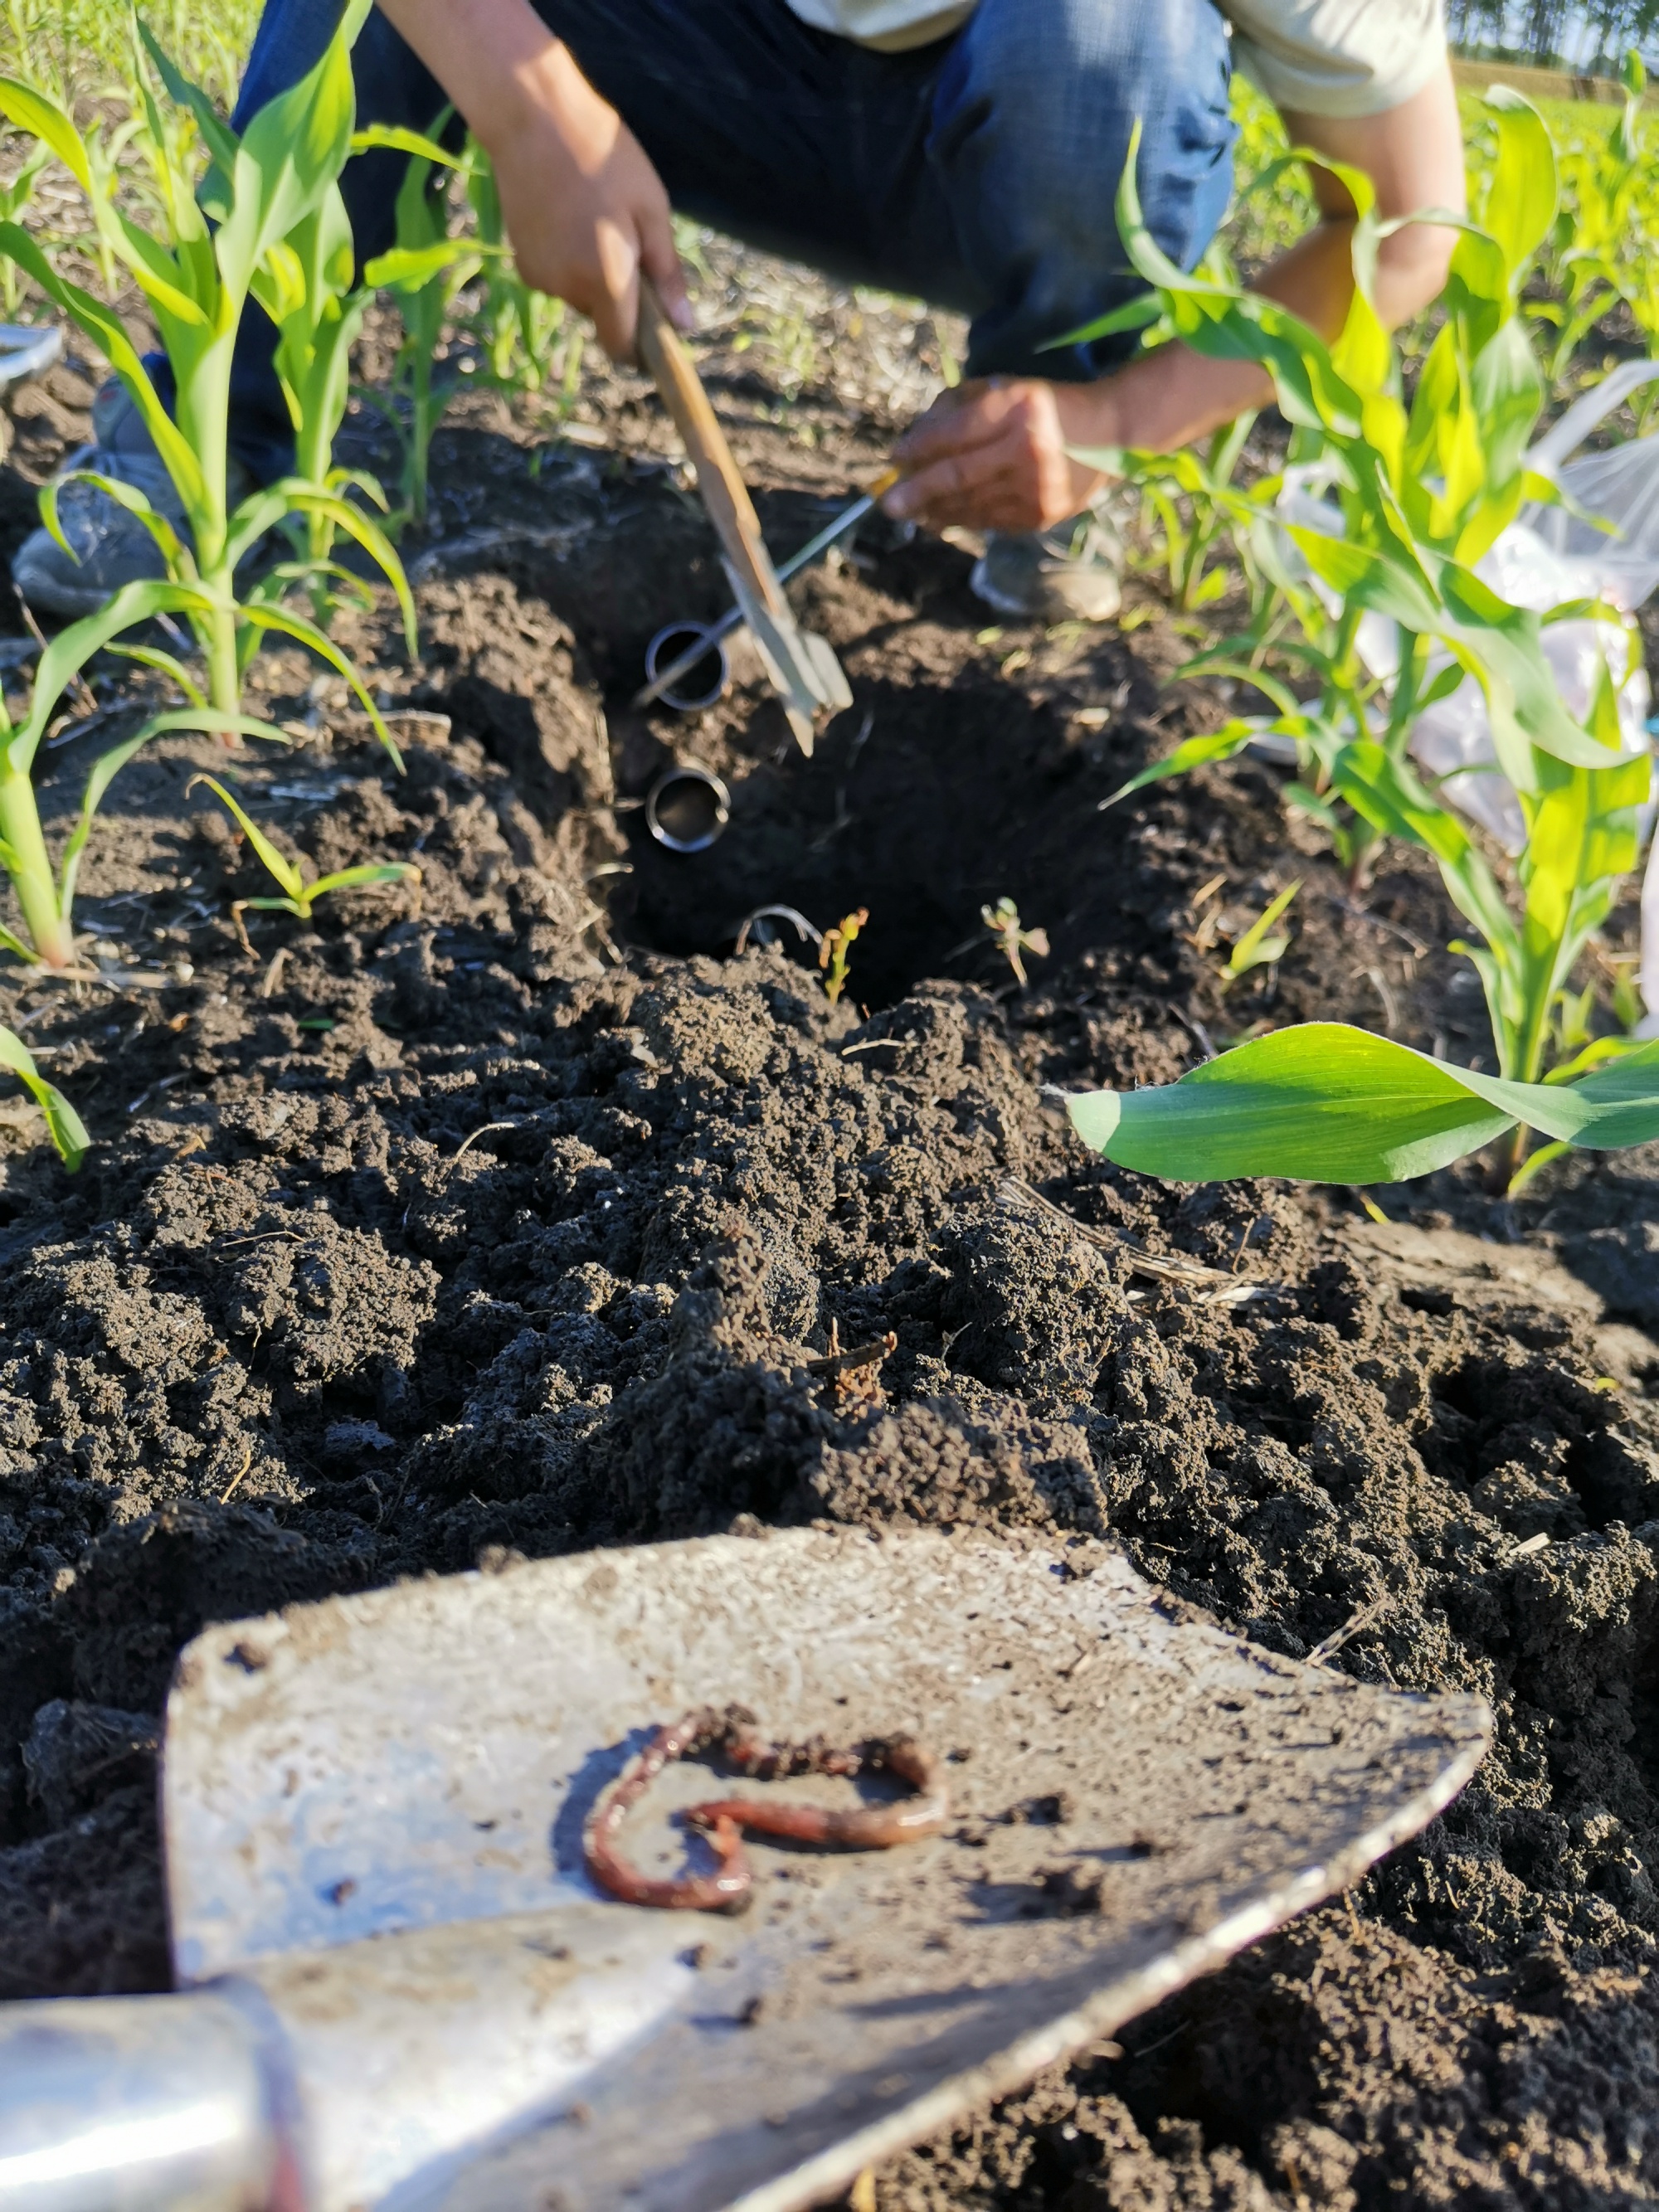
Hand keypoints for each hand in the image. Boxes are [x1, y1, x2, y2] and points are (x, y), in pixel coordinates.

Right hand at [485, 41, 690, 361]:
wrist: (532, 118)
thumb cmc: (603, 157)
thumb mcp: (652, 210)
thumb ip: (667, 274)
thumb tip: (683, 327)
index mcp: (605, 281)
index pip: (622, 348)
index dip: (640, 347)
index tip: (655, 324)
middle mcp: (567, 289)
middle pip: (602, 318)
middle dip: (620, 297)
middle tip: (631, 242)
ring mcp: (539, 276)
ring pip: (579, 296)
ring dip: (594, 276)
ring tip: (598, 220)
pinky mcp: (521, 260)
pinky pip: (557, 277)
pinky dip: (569, 261)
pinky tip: (571, 217)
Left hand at [884, 378, 1118, 533]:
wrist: (1112, 434)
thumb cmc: (1050, 406)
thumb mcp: (1007, 389)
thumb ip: (960, 408)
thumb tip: (914, 443)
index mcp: (1018, 409)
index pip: (955, 434)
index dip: (919, 449)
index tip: (894, 458)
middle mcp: (1026, 451)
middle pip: (957, 476)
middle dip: (915, 491)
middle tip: (888, 503)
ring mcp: (1035, 489)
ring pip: (969, 504)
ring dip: (933, 509)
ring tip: (910, 511)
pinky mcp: (1040, 516)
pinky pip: (988, 521)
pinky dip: (960, 519)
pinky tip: (941, 517)